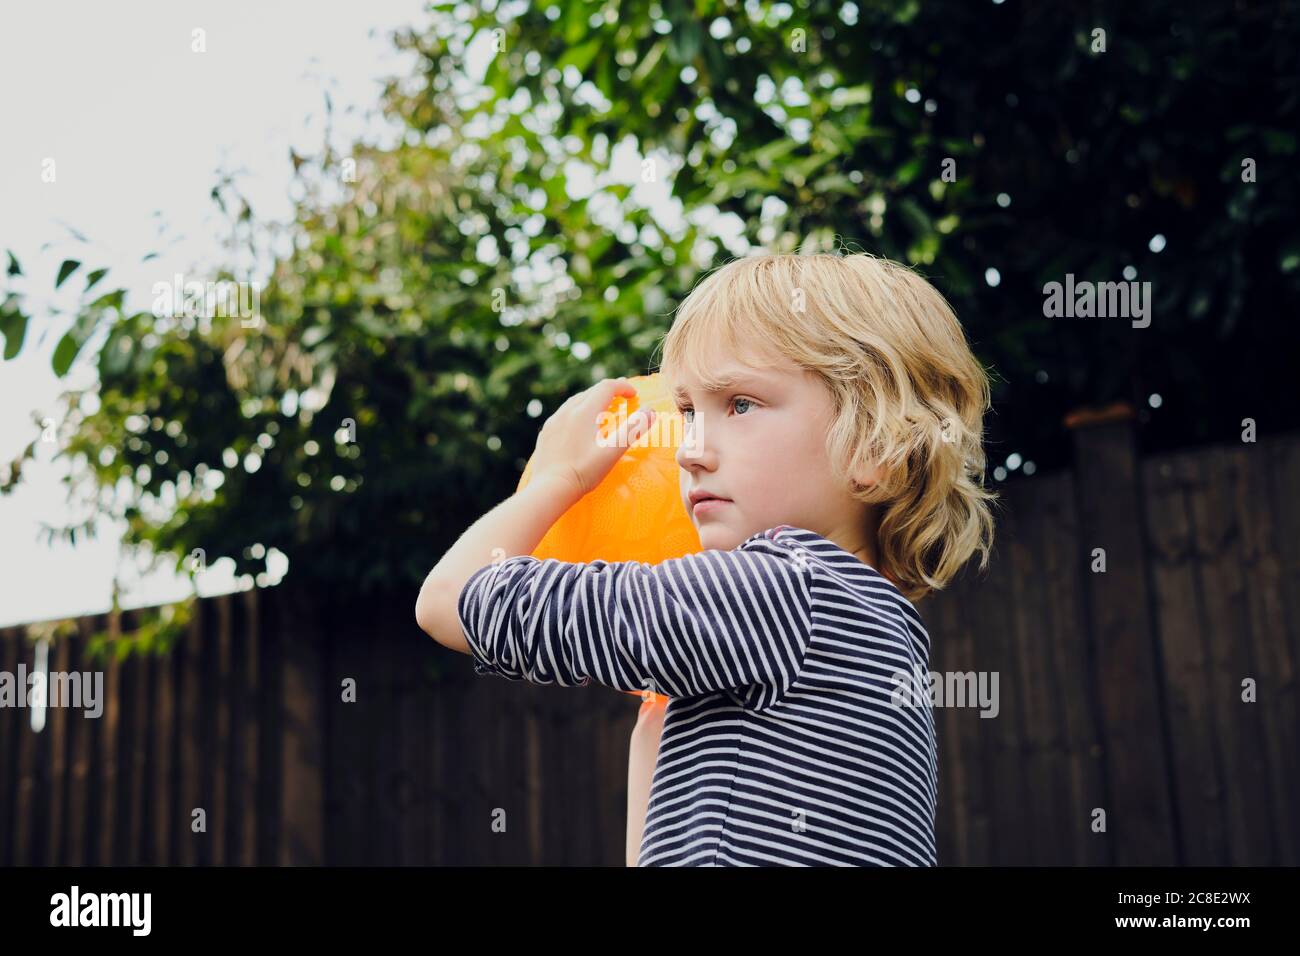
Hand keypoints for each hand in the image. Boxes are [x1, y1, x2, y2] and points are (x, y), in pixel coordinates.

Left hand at [530, 377, 655, 499]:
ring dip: (593, 399)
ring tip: (603, 407)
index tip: (634, 394)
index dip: (623, 387)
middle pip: (591, 391)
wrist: (550, 488)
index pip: (606, 387)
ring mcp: (554, 421)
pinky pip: (564, 413)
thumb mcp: (612, 452)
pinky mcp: (546, 432)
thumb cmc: (583, 471)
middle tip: (623, 397)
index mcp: (584, 412)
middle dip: (609, 391)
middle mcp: (567, 411)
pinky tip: (580, 423)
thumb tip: (650, 411)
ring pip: (576, 401)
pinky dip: (578, 411)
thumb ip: (633, 430)